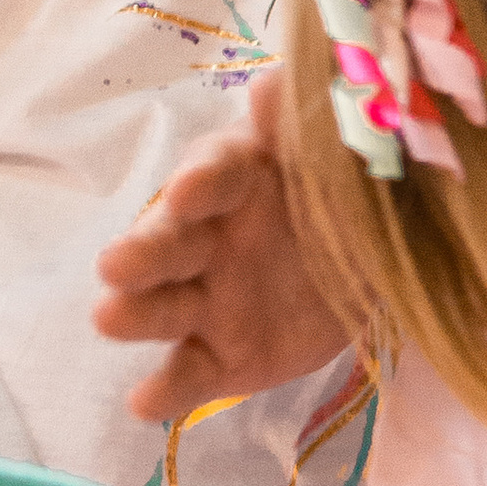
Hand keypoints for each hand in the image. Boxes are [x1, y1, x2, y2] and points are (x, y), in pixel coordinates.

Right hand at [93, 68, 355, 419]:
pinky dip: (165, 390)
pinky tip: (142, 404)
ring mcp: (207, 299)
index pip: (214, 175)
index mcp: (237, 178)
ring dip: (134, 313)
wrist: (377, 267)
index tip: (189, 192)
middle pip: (167, 241)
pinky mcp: (220, 356)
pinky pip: (188, 374)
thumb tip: (281, 80)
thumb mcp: (342, 159)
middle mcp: (206, 237)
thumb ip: (308, 128)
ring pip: (162, 307)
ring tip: (109, 319)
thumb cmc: (344, 198)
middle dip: (143, 252)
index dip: (201, 183)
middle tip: (116, 266)